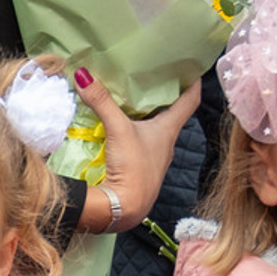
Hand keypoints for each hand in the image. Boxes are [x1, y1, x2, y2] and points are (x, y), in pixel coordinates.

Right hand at [80, 73, 201, 227]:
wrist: (124, 209)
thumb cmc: (133, 168)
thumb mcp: (117, 129)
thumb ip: (101, 102)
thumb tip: (83, 74)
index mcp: (169, 129)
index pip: (190, 100)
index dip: (194, 81)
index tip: (192, 67)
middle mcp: (166, 143)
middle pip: (172, 113)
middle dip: (166, 96)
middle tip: (155, 77)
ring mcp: (154, 158)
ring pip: (156, 130)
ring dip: (149, 116)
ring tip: (136, 100)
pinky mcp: (140, 170)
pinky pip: (142, 144)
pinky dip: (136, 133)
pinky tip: (122, 129)